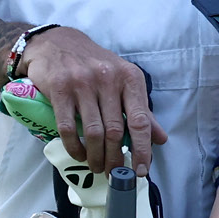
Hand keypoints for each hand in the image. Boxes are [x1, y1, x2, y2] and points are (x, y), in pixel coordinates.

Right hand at [16, 25, 163, 168]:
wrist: (57, 43)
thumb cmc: (95, 65)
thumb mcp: (123, 81)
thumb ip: (141, 111)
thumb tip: (161, 139)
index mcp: (130, 79)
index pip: (141, 121)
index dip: (143, 149)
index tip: (141, 170)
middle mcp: (108, 79)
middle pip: (115, 131)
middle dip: (116, 158)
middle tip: (114, 174)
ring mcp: (82, 84)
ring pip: (92, 131)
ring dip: (95, 156)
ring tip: (96, 167)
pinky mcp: (59, 89)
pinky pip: (68, 126)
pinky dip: (74, 146)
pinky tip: (78, 154)